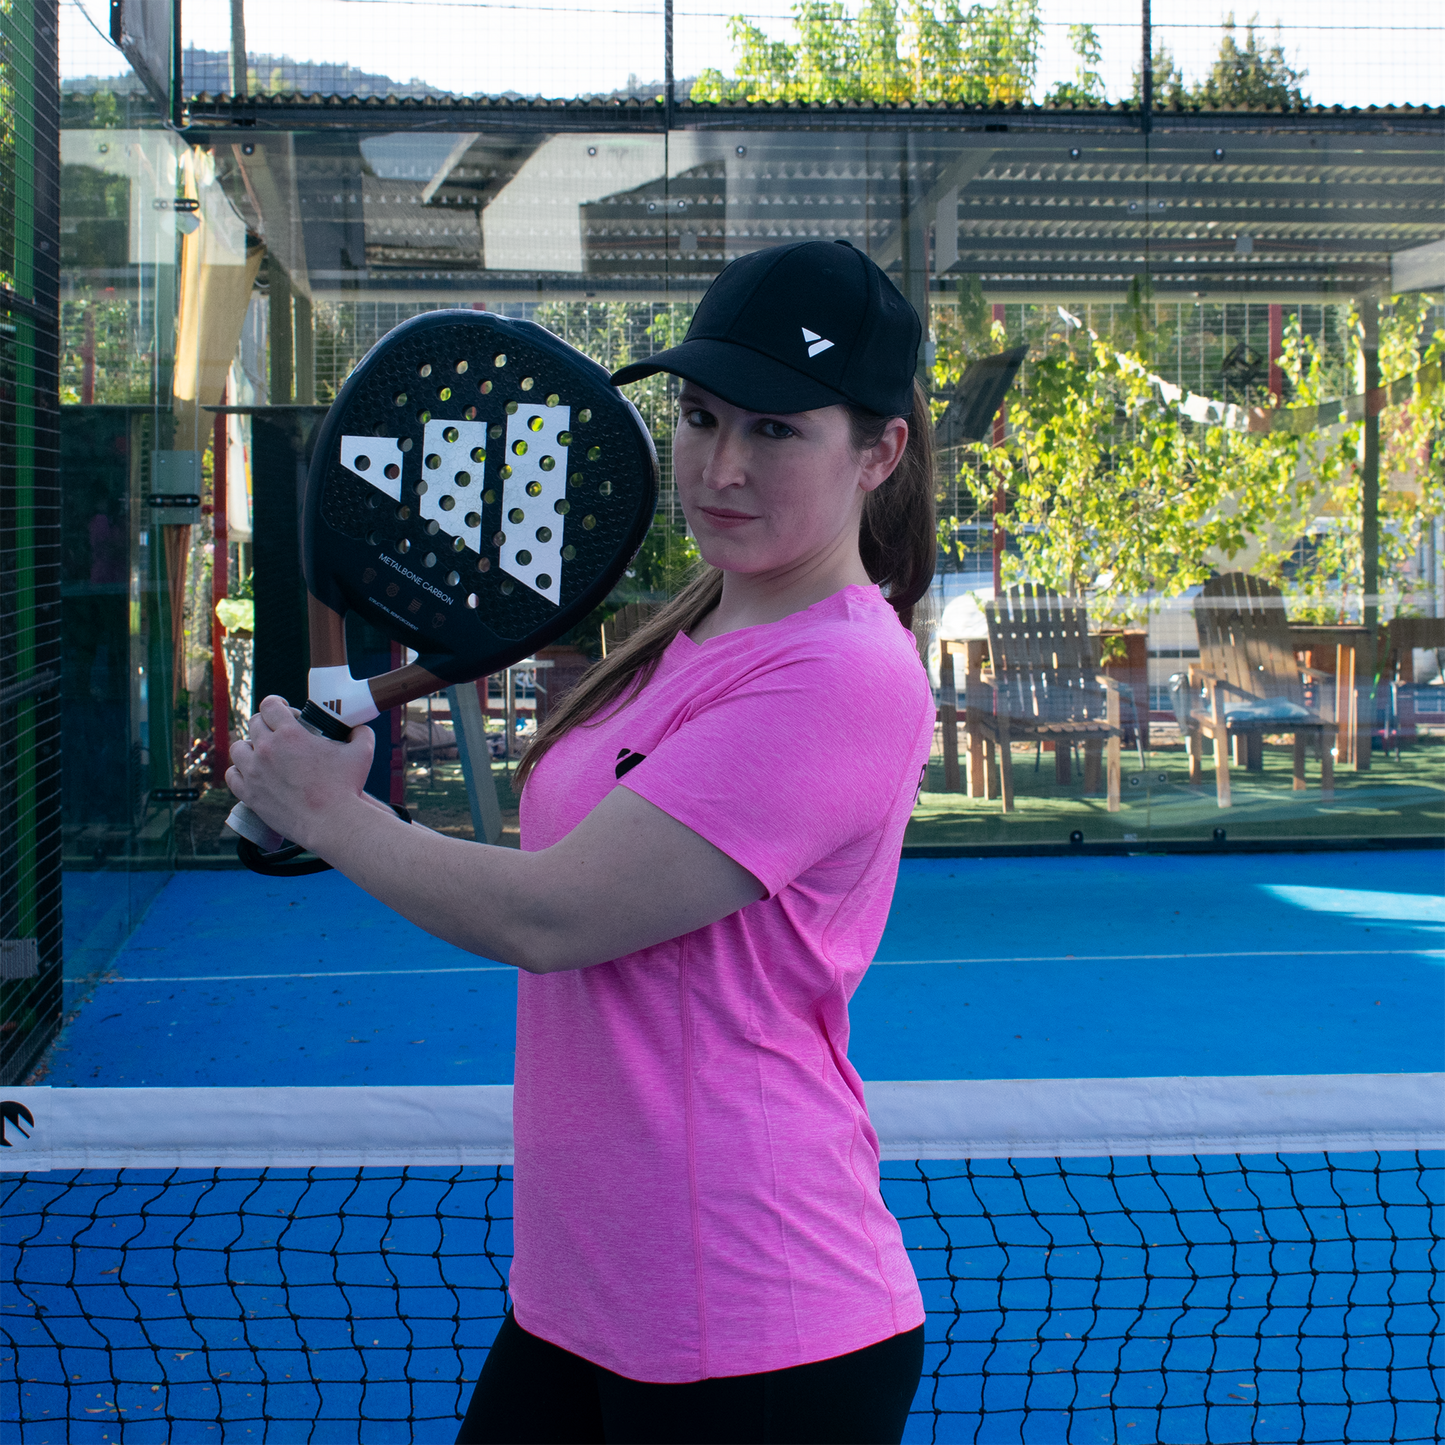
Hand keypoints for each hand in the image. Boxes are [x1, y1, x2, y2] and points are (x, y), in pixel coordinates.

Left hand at [226, 695, 374, 849]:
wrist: (331, 822)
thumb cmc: (346, 787)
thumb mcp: (362, 753)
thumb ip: (361, 733)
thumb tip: (360, 728)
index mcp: (290, 734)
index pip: (269, 705)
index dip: (277, 704)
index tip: (285, 711)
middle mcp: (267, 749)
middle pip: (254, 723)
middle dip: (266, 723)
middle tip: (279, 733)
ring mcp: (255, 772)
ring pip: (238, 748)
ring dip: (249, 746)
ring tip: (262, 754)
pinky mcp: (250, 794)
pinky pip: (232, 776)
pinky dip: (239, 771)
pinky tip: (251, 773)